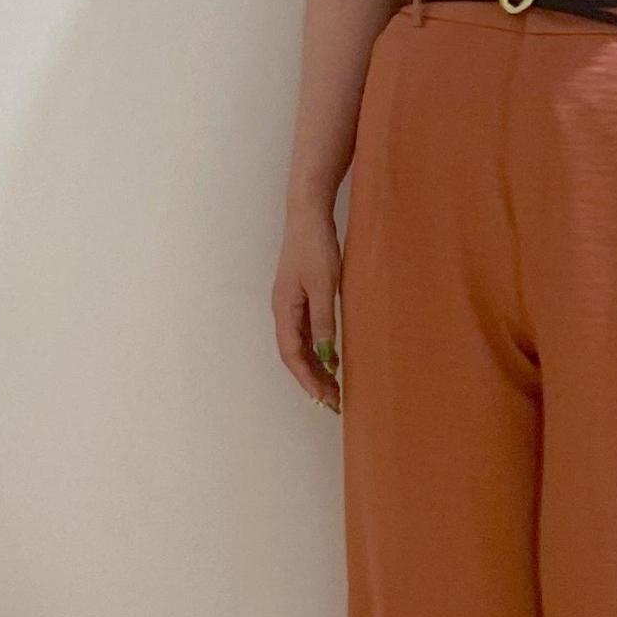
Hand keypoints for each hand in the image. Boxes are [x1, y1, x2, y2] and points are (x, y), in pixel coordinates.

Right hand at [272, 205, 342, 412]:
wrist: (308, 213)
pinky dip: (318, 349)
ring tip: (334, 387)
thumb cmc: (315, 246)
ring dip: (315, 367)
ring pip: (300, 345)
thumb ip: (324, 321)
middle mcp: (283, 310)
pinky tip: (333, 357)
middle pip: (294, 355)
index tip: (324, 398)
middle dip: (311, 380)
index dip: (307, 379)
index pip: (291, 355)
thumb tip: (324, 357)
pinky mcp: (301, 295)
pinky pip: (306, 332)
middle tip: (333, 402)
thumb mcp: (323, 286)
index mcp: (284, 309)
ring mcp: (290, 303)